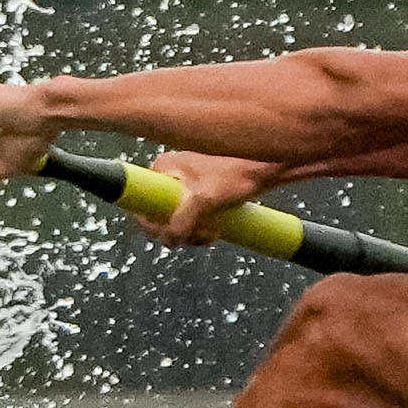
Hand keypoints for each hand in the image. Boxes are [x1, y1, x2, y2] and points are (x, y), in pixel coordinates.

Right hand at [145, 149, 278, 243]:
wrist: (266, 169)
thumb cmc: (237, 175)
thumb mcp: (205, 199)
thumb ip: (183, 220)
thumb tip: (169, 240)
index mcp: (164, 167)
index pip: (141, 202)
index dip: (150, 223)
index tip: (168, 235)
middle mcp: (170, 174)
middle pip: (158, 215)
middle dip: (176, 232)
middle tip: (197, 236)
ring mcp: (184, 184)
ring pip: (176, 220)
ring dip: (191, 233)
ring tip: (211, 233)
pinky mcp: (199, 193)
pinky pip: (190, 218)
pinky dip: (199, 228)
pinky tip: (215, 231)